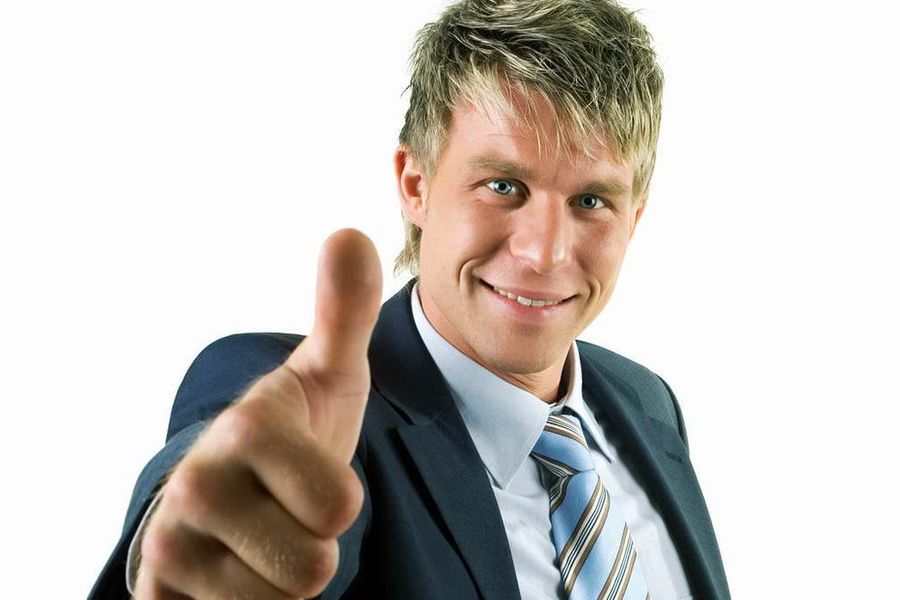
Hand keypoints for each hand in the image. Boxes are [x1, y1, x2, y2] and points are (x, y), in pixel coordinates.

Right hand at [134, 229, 381, 598]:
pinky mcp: (160, 594)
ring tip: (264, 535)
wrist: (226, 488)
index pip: (339, 507)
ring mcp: (173, 546)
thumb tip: (348, 232)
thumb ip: (343, 313)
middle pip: (313, 567)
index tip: (310, 472)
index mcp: (248, 428)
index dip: (341, 499)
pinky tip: (236, 567)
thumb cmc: (291, 432)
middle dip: (313, 544)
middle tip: (289, 508)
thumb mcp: (327, 375)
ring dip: (284, 576)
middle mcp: (198, 487)